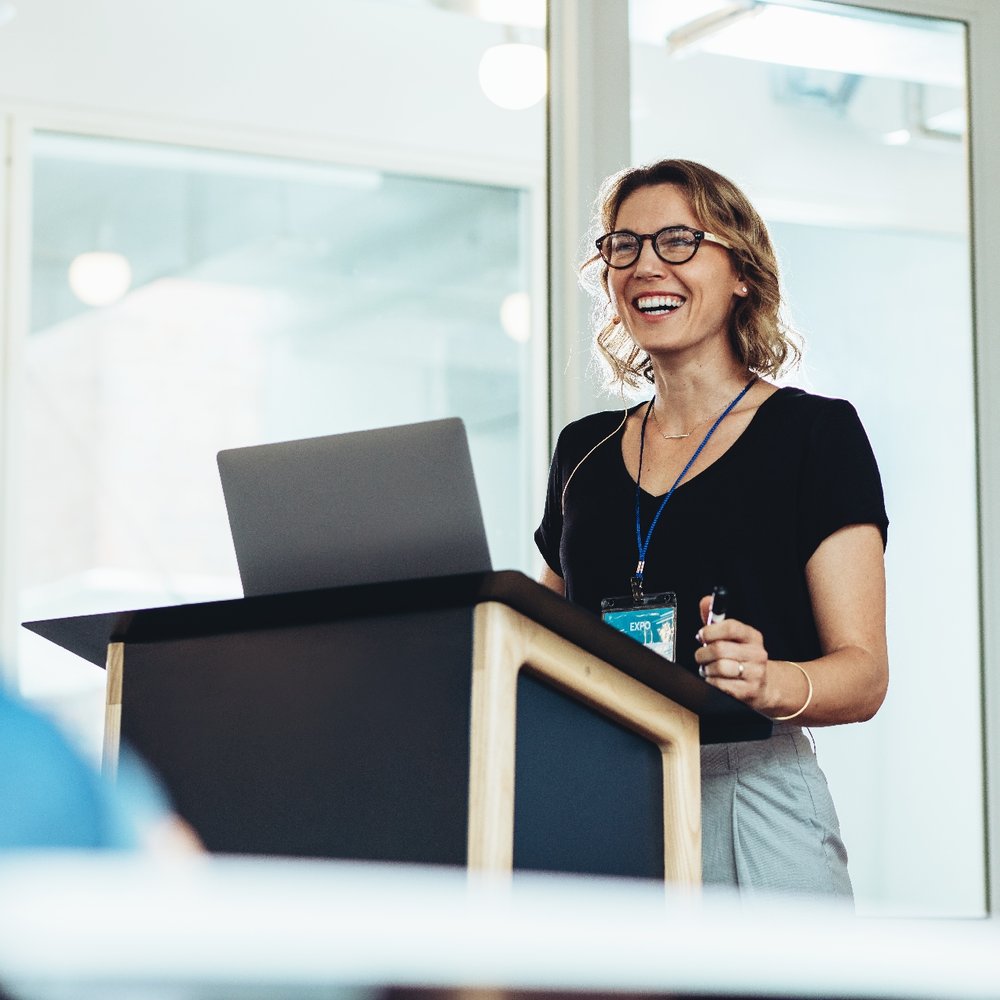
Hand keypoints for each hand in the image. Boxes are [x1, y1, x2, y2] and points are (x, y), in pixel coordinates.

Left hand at [693, 593, 769, 708]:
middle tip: (701, 656)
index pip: (731, 627)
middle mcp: (757, 654)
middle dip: (703, 653)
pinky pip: (719, 684)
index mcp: (752, 636)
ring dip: (706, 669)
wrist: (763, 686)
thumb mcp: (732, 638)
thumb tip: (705, 601)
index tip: (701, 635)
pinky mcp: (748, 691)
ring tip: (708, 668)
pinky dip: (711, 681)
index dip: (710, 631)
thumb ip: (715, 620)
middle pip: (720, 649)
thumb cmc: (741, 658)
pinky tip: (715, 679)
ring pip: (719, 667)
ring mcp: (755, 673)